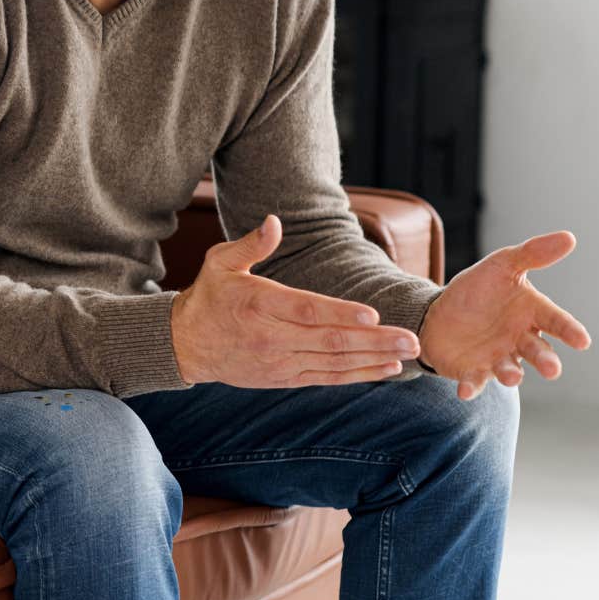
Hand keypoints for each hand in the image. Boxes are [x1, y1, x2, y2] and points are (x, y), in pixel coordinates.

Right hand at [172, 214, 420, 386]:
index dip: (340, 313)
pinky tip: (386, 369)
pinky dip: (358, 375)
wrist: (187, 344)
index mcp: (259, 305)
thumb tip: (275, 222)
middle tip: (411, 340)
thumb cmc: (210, 296)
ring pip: (334, 363)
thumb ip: (251, 244)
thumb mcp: (220, 262)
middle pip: (330, 340)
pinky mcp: (284, 377)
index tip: (373, 315)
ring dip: (374, 359)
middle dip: (375, 341)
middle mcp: (272, 337)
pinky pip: (327, 378)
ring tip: (408, 354)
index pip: (306, 310)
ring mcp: (280, 361)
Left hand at [418, 230, 589, 400]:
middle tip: (552, 369)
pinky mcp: (473, 371)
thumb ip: (532, 254)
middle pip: (538, 351)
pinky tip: (466, 392)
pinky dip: (472, 387)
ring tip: (512, 377)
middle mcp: (519, 340)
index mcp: (531, 313)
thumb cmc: (478, 290)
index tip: (582, 341)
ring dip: (511, 374)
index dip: (569, 331)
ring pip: (510, 370)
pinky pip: (475, 381)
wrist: (439, 313)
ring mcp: (498, 358)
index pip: (555, 321)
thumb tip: (568, 237)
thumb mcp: (501, 265)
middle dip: (546, 360)